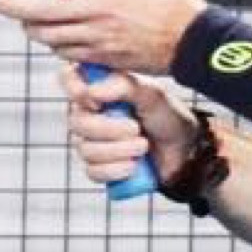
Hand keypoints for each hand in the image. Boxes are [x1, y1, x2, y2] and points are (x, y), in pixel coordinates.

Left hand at [0, 0, 205, 74]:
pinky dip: (56, 46)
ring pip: (49, 35)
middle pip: (41, 10)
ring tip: (25, 20)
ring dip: (32, 28)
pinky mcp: (104, 56)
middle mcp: (98, 8)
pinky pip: (68, 54)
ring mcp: (98, 35)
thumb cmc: (179, 1)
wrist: (194, 44)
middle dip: (11, 7)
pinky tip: (54, 39)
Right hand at [59, 60, 196, 191]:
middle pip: (77, 123)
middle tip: (136, 129)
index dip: (74, 89)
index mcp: (97, 89)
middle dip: (108, 130)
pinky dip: (114, 170)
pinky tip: (132, 166)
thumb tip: (92, 91)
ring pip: (86, 150)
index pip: (67, 79)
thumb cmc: (166, 116)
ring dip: (117, 151)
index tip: (97, 101)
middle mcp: (87, 114)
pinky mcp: (100, 167)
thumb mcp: (151, 94)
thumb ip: (123, 86)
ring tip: (142, 146)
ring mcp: (90, 142)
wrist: (184, 149)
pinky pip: (93, 172)